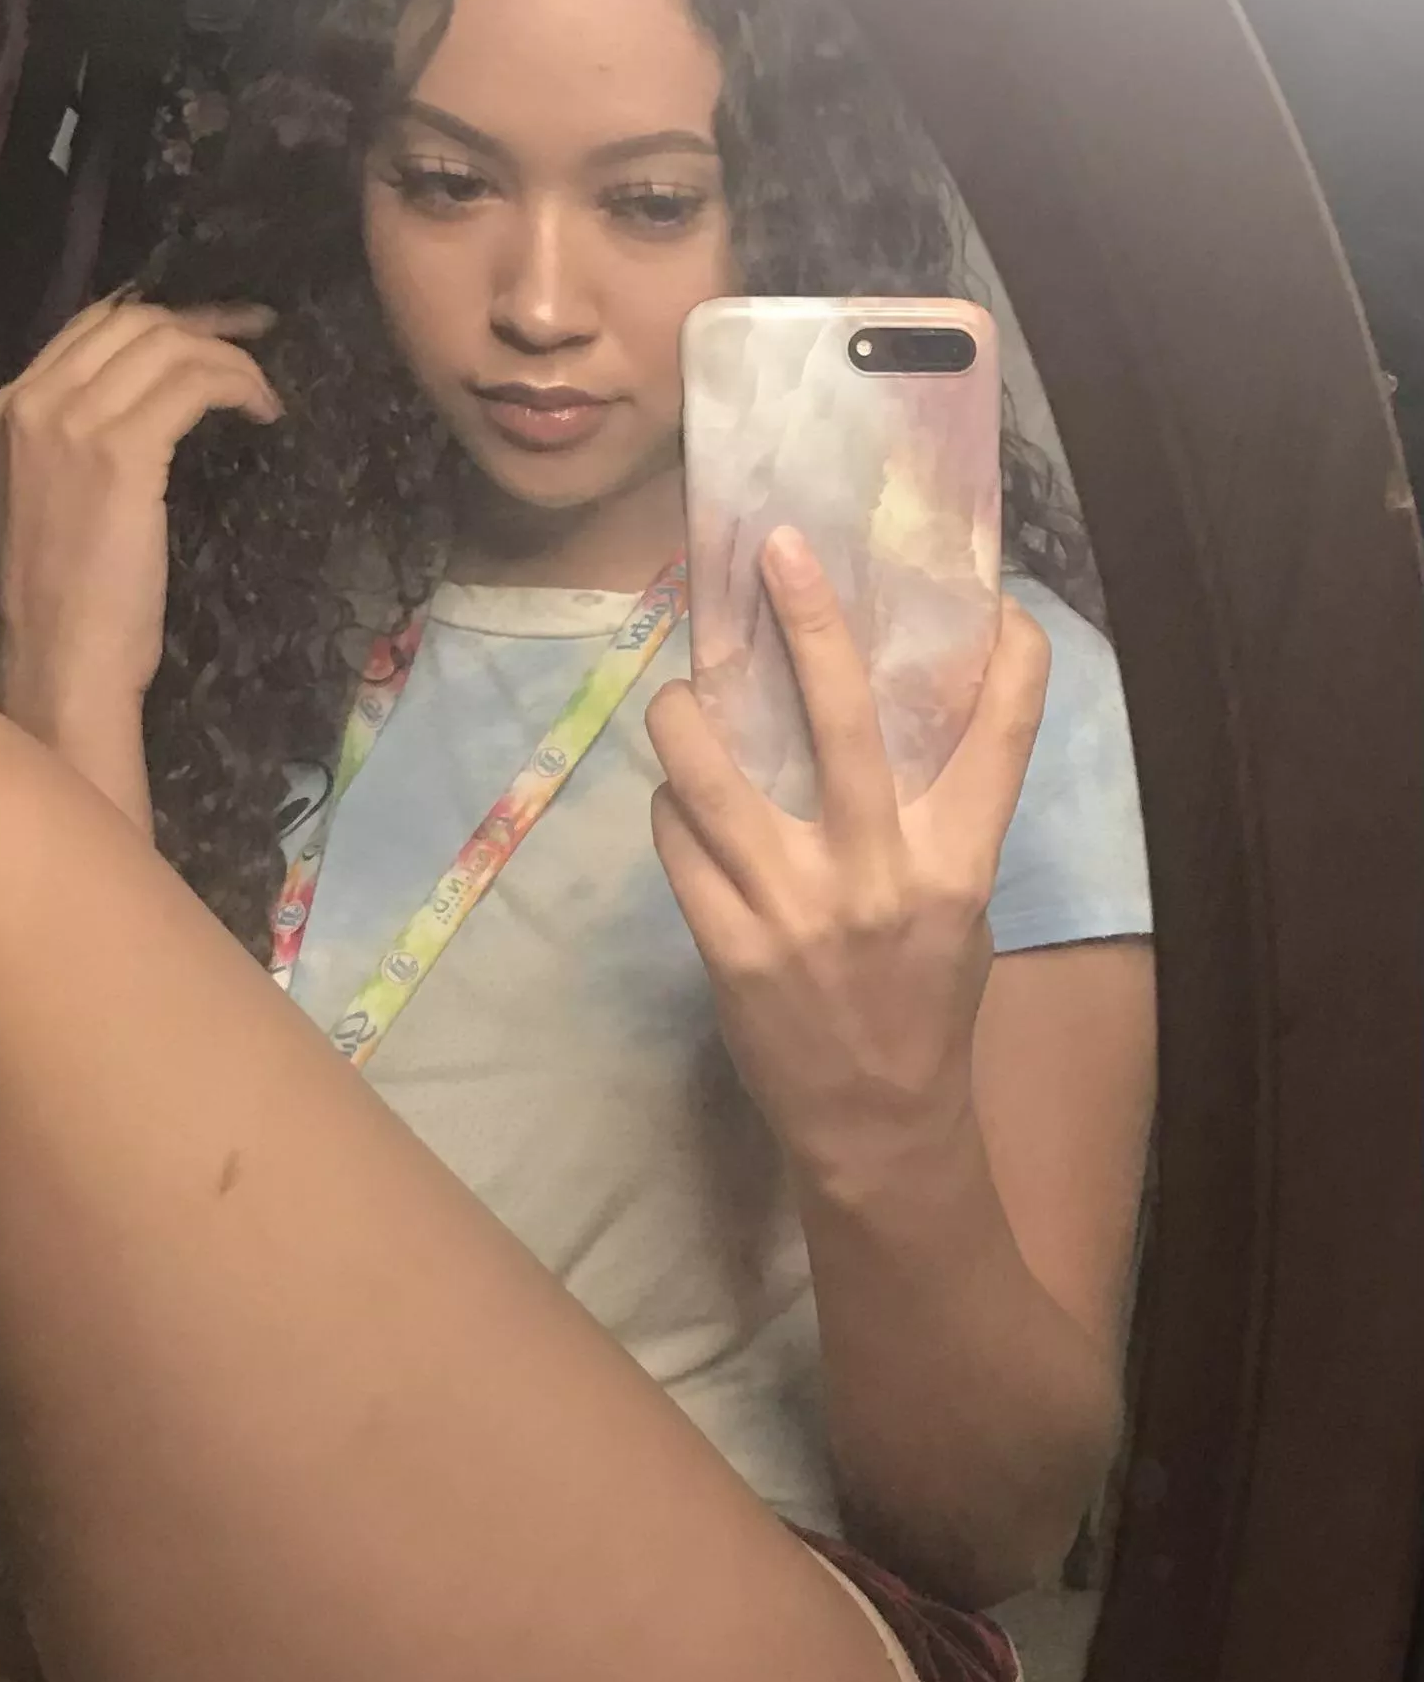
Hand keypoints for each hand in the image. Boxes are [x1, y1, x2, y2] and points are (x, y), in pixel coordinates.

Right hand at [0, 295, 280, 726]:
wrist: (61, 659)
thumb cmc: (69, 600)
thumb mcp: (58, 496)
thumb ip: (82, 437)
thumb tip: (153, 401)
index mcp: (9, 407)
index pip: (93, 325)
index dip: (163, 316)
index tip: (215, 330)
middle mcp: (33, 401)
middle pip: (132, 321)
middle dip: (203, 323)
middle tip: (256, 340)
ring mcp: (72, 422)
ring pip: (167, 346)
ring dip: (230, 359)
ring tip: (263, 392)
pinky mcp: (120, 451)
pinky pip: (194, 384)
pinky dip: (237, 385)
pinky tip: (262, 411)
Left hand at [646, 528, 1049, 1187]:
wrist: (878, 1129)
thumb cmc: (924, 1007)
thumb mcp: (961, 913)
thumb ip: (933, 825)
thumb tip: (892, 725)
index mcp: (958, 864)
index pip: (1001, 738)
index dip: (1009, 659)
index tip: (1000, 599)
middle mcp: (880, 874)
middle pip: (844, 719)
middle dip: (808, 622)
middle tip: (777, 551)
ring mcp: (796, 909)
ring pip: (716, 774)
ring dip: (688, 716)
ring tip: (682, 694)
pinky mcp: (730, 945)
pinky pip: (678, 842)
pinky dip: (672, 808)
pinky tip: (680, 802)